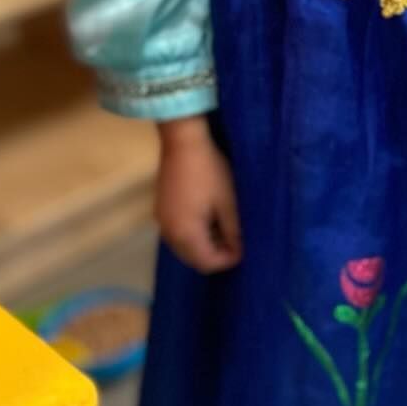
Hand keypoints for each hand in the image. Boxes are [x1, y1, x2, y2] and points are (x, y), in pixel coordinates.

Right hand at [156, 117, 241, 272]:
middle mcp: (169, 232)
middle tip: (237, 240)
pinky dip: (194, 233)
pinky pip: (177, 233)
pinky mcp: (161, 209)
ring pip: (184, 247)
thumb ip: (234, 231)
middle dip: (216, 255)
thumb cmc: (210, 172)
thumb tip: (239, 251)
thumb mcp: (228, 203)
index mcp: (185, 234)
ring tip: (225, 227)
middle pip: (193, 259)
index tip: (245, 248)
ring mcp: (161, 220)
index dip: (228, 260)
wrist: (183, 142)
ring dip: (205, 245)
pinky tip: (209, 217)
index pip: (207, 263)